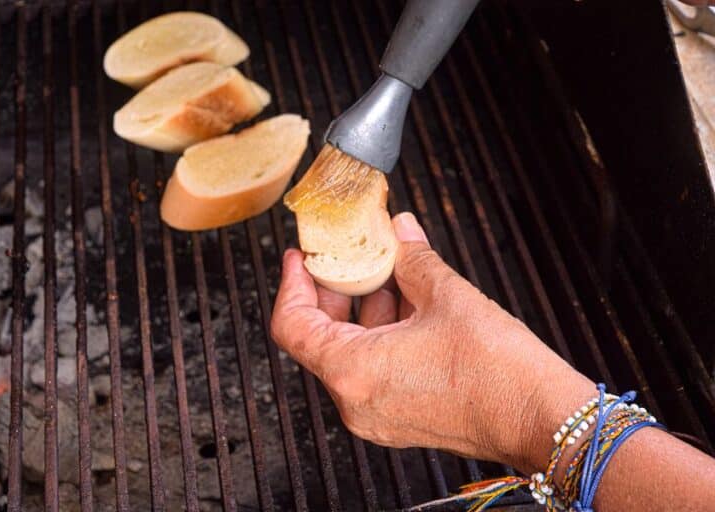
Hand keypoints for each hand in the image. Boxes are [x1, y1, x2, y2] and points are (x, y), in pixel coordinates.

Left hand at [271, 212, 595, 470]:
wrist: (542, 418)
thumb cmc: (499, 370)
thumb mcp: (447, 296)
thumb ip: (412, 257)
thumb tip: (399, 230)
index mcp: (353, 371)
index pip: (293, 324)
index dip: (291, 283)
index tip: (301, 257)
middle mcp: (356, 401)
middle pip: (319, 338)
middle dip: (334, 292)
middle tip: (349, 258)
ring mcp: (376, 415)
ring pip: (349, 353)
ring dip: (363, 311)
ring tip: (389, 275)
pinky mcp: (398, 419)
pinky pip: (371, 371)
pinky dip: (380, 336)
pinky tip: (408, 306)